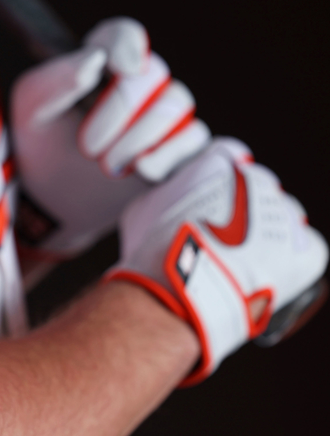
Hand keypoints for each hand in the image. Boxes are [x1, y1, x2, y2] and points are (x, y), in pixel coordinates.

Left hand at [11, 17, 209, 253]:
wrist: (54, 201)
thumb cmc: (43, 146)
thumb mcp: (32, 113)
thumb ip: (54, 82)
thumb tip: (94, 59)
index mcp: (100, 63)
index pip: (122, 36)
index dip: (128, 45)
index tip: (123, 69)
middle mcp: (139, 83)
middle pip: (154, 72)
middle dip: (122, 108)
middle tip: (87, 147)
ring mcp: (163, 115)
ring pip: (177, 103)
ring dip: (140, 136)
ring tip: (107, 166)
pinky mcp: (181, 149)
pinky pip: (196, 139)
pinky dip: (170, 153)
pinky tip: (142, 169)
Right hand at [107, 138, 327, 384]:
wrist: (178, 293)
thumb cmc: (154, 250)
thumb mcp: (143, 206)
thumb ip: (166, 191)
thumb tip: (169, 196)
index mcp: (220, 161)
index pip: (227, 157)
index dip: (214, 182)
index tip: (205, 201)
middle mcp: (258, 180)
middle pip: (256, 188)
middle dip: (241, 208)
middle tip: (218, 234)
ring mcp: (285, 216)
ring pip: (281, 217)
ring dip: (265, 234)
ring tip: (238, 260)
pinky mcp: (306, 252)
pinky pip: (304, 249)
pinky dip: (290, 259)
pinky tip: (263, 271)